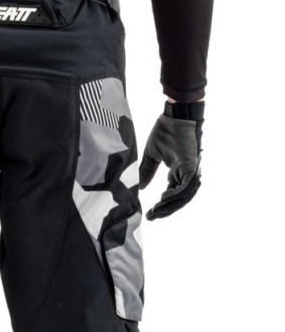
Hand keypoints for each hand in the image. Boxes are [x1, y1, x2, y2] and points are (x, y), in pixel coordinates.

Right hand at [139, 100, 203, 220]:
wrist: (175, 115)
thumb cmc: (165, 131)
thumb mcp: (152, 155)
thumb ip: (147, 171)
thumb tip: (139, 187)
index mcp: (180, 171)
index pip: (173, 194)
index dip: (162, 206)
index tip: (149, 214)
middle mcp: (188, 173)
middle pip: (179, 199)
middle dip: (165, 210)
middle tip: (152, 217)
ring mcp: (191, 170)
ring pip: (183, 196)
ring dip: (170, 206)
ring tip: (156, 212)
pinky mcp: (192, 166)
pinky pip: (185, 187)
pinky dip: (175, 195)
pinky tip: (163, 199)